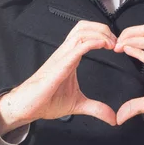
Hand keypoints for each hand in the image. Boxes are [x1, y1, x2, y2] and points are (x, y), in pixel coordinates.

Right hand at [0, 21, 117, 133]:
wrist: (28, 106)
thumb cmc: (46, 100)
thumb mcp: (78, 104)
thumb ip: (96, 108)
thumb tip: (112, 118)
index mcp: (69, 57)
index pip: (85, 33)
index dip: (102, 33)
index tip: (115, 45)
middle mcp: (65, 53)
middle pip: (84, 26)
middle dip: (103, 28)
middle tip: (116, 41)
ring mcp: (62, 56)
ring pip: (81, 31)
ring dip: (100, 33)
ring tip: (111, 43)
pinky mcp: (60, 64)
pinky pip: (77, 46)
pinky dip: (92, 42)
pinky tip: (102, 45)